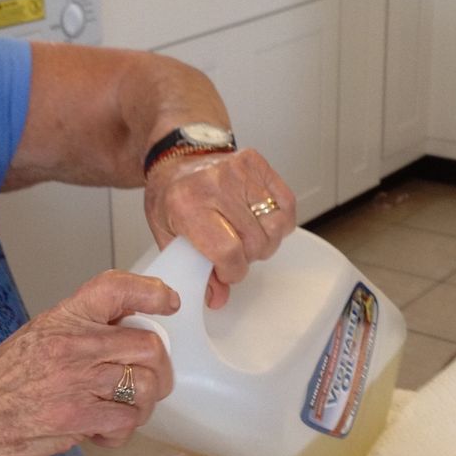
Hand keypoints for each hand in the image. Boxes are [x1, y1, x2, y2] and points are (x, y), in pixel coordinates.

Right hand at [0, 271, 177, 455]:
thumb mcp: (35, 339)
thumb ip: (78, 334)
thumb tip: (126, 340)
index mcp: (61, 318)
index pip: (115, 288)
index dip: (150, 292)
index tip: (167, 303)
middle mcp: (71, 344)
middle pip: (148, 347)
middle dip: (160, 370)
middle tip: (149, 383)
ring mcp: (75, 381)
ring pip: (145, 387)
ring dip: (143, 405)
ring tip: (121, 412)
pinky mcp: (75, 417)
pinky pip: (126, 421)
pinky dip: (121, 432)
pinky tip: (101, 432)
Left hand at [143, 149, 294, 307]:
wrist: (177, 157)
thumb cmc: (172, 195)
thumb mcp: (168, 235)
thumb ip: (192, 269)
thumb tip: (218, 298)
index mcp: (186, 205)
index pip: (228, 251)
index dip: (232, 271)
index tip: (225, 272)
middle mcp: (215, 185)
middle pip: (255, 242)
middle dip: (246, 258)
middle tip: (232, 251)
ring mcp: (239, 171)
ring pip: (275, 226)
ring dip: (265, 241)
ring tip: (246, 236)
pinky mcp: (258, 163)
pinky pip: (287, 204)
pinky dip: (279, 220)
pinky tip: (261, 221)